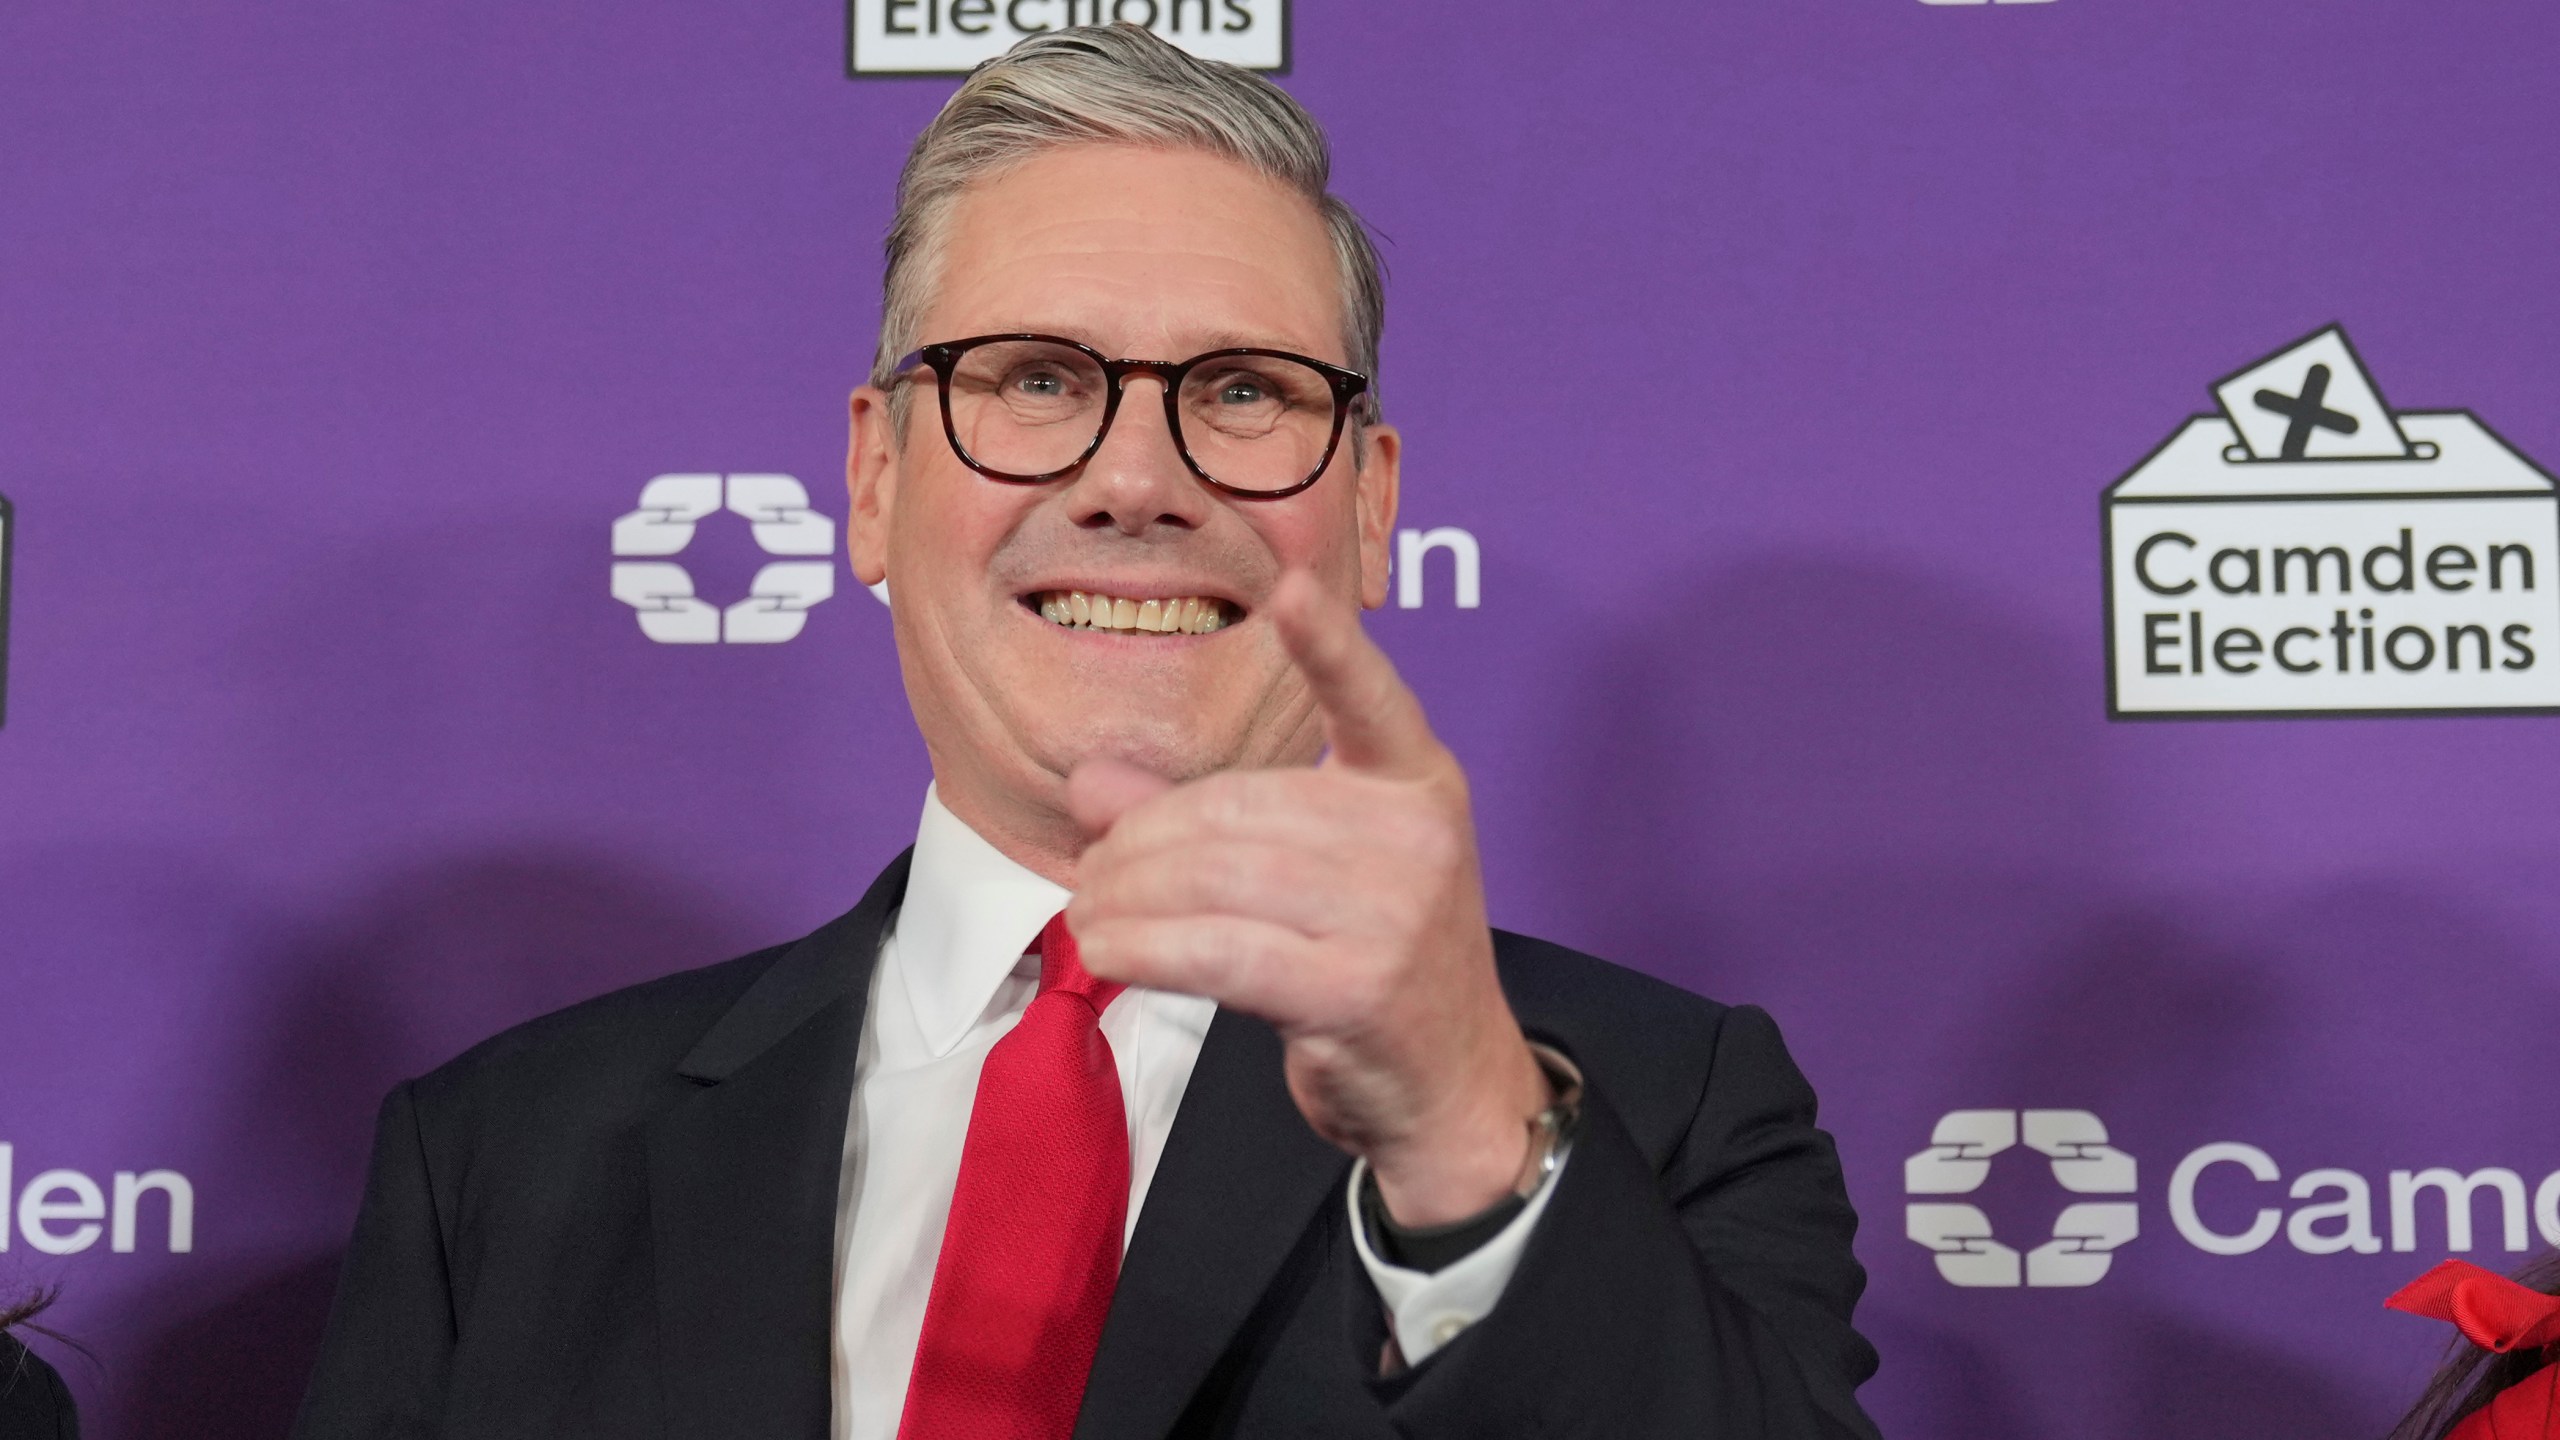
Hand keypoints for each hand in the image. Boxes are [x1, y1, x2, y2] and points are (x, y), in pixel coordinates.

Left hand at [1066, 572, 1549, 1226]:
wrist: (1450, 1084)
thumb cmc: (1367, 960)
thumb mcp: (1308, 875)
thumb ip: (1206, 820)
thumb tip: (1092, 786)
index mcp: (1415, 783)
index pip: (1370, 698)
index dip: (1330, 644)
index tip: (1290, 588)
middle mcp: (1416, 836)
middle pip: (1237, 808)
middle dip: (1143, 841)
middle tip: (1091, 872)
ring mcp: (1396, 913)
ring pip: (1218, 879)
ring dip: (1128, 899)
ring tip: (1087, 915)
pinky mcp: (1359, 987)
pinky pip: (1223, 951)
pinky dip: (1148, 949)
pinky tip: (1107, 952)